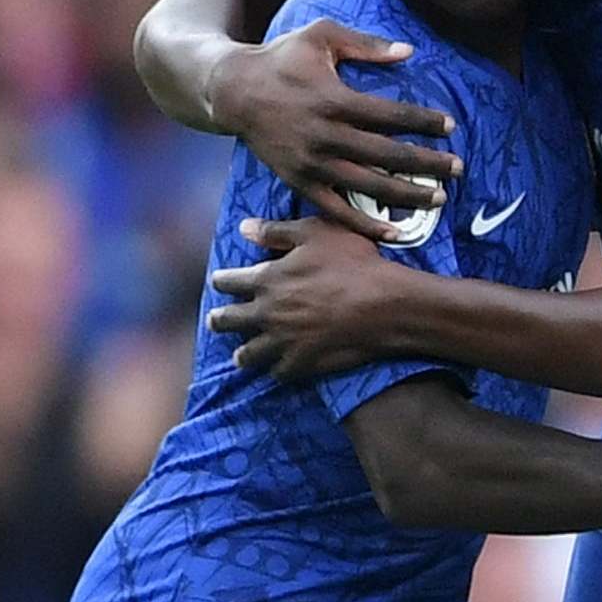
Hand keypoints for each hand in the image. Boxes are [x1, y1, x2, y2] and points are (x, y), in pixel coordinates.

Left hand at [207, 216, 389, 379]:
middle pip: (227, 320)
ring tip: (240, 354)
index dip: (221, 280)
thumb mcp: (316, 233)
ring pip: (247, 353)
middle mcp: (267, 313)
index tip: (218, 281)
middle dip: (219, 319)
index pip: (227, 281)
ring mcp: (283, 342)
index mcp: (267, 279)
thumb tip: (243, 228)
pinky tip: (276, 367)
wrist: (385, 305)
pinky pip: (277, 372)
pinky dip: (275, 369)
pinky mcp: (301, 364)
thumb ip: (276, 231)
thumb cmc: (354, 262)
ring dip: (242, 352)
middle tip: (216, 319)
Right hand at [209, 19, 460, 239]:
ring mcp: (311, 163)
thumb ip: (366, 43)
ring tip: (438, 199)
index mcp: (334, 99)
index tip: (450, 126)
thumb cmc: (281, 58)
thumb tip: (409, 52)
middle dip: (426, 163)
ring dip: (406, 195)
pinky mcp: (299, 181)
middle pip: (386, 154)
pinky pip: (336, 209)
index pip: (390, 115)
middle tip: (458, 169)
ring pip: (367, 185)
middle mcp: (325, 135)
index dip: (423, 122)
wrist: (232, 91)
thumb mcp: (321, 36)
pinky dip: (364, 224)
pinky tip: (393, 231)